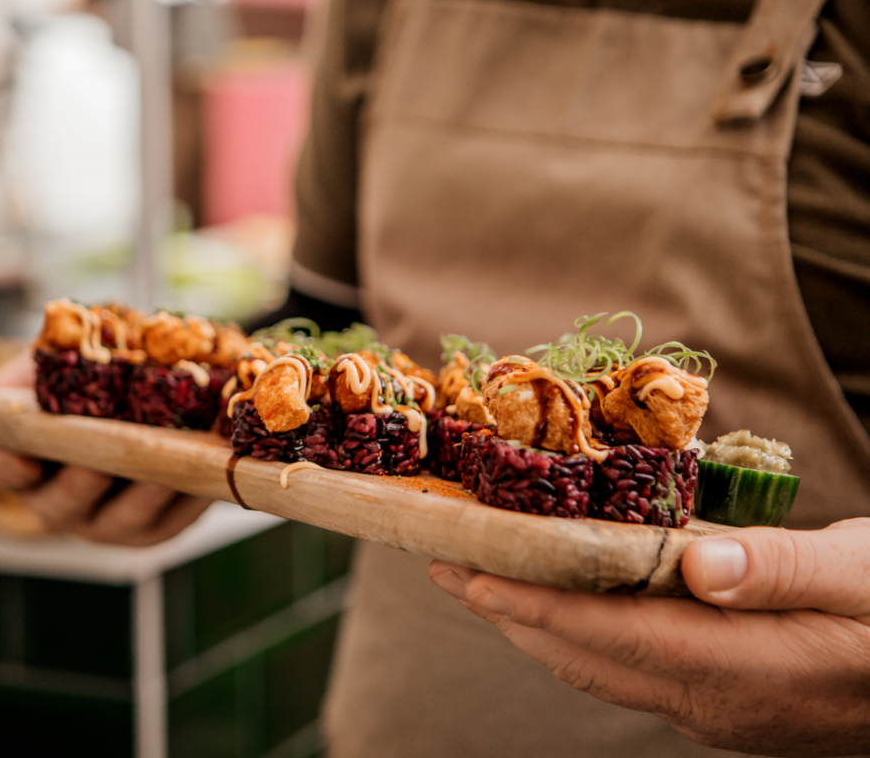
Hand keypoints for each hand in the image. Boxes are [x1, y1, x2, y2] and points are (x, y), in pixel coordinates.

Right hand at [0, 349, 211, 545]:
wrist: (148, 397)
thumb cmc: (91, 383)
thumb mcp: (59, 366)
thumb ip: (33, 370)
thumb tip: (10, 376)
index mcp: (30, 468)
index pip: (10, 472)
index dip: (14, 467)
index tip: (21, 457)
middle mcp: (65, 504)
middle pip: (66, 504)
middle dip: (81, 486)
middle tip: (96, 467)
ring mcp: (113, 522)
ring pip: (126, 519)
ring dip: (143, 497)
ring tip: (160, 473)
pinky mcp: (160, 526)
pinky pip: (175, 518)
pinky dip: (188, 497)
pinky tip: (202, 470)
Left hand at [428, 519, 869, 756]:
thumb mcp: (867, 576)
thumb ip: (783, 570)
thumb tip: (698, 565)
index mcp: (748, 666)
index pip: (611, 635)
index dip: (534, 604)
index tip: (470, 572)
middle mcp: (715, 699)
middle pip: (585, 657)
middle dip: (508, 611)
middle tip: (445, 563)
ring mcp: (714, 709)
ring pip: (597, 669)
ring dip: (531, 624)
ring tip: (479, 580)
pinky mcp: (719, 701)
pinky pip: (623, 671)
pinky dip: (574, 635)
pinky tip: (557, 607)